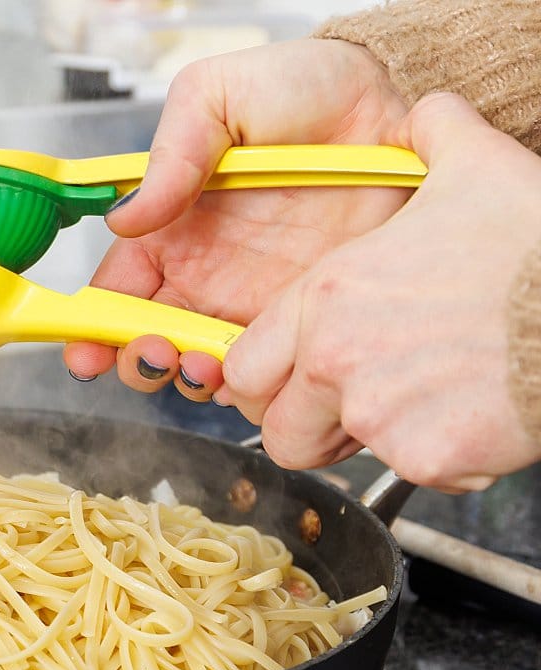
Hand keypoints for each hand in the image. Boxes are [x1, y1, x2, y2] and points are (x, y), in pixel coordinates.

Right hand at [63, 39, 411, 398]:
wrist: (395, 99)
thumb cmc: (305, 86)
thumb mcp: (219, 97)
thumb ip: (171, 156)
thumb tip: (125, 218)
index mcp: (171, 231)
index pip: (116, 291)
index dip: (91, 327)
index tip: (85, 351)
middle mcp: (205, 276)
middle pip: (148, 341)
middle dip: (139, 362)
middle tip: (154, 354)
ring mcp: (254, 302)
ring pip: (203, 366)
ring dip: (192, 379)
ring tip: (204, 362)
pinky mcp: (306, 318)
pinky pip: (270, 369)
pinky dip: (255, 385)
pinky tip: (255, 371)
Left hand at [217, 93, 540, 490]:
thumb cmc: (534, 240)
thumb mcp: (476, 166)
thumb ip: (431, 135)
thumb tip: (424, 114)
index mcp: (325, 298)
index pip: (244, 366)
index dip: (266, 378)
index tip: (293, 375)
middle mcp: (335, 360)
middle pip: (278, 429)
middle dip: (305, 424)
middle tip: (348, 406)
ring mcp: (378, 414)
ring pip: (340, 453)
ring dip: (367, 439)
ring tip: (420, 400)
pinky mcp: (426, 457)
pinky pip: (412, 469)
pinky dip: (438, 455)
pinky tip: (474, 415)